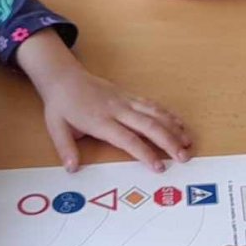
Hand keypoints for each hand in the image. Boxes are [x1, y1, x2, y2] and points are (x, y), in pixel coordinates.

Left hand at [16, 32, 189, 172]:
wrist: (64, 76)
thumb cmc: (61, 104)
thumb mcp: (55, 127)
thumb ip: (65, 148)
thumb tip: (72, 168)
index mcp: (100, 120)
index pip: (128, 139)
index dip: (145, 153)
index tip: (159, 167)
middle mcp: (117, 109)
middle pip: (149, 125)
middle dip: (169, 142)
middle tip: (184, 157)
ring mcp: (126, 100)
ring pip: (155, 113)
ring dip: (174, 128)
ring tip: (189, 143)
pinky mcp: (130, 95)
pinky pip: (153, 105)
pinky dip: (169, 114)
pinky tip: (180, 124)